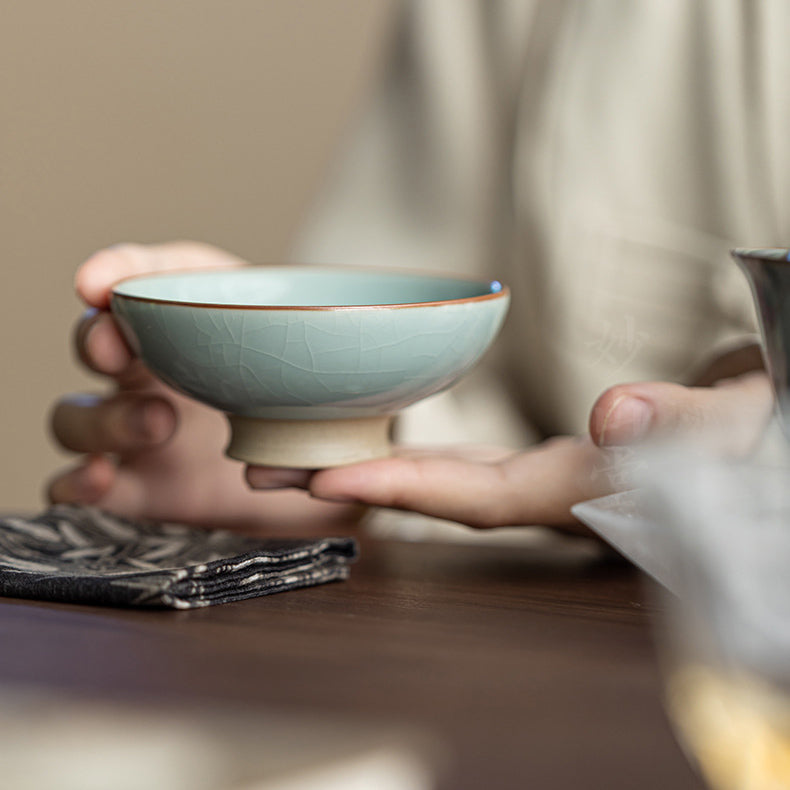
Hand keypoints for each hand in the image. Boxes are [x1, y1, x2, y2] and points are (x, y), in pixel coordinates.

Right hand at [48, 242, 358, 534]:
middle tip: (116, 346)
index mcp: (213, 323)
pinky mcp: (141, 488)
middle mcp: (166, 369)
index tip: (99, 280)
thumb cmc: (328, 411)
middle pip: (100, 339)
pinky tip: (100, 483)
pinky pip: (76, 484)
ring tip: (159, 425)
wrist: (319, 482)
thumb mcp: (355, 378)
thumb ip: (376, 353)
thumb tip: (443, 333)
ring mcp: (144, 431)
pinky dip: (76, 483)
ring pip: (78, 413)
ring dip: (103, 416)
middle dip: (97, 337)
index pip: (160, 274)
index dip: (122, 266)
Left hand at [248, 348, 772, 530]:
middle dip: (354, 486)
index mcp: (587, 490)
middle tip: (266, 467)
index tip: (323, 479)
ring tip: (294, 453)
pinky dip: (412, 456)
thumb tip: (616, 417)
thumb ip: (686, 422)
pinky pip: (464, 464)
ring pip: (442, 482)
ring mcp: (543, 480)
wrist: (759, 437)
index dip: (402, 491)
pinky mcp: (543, 463)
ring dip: (369, 470)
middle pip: (437, 496)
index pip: (480, 498)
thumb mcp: (735, 418)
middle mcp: (551, 494)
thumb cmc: (752, 430)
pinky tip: (374, 439)